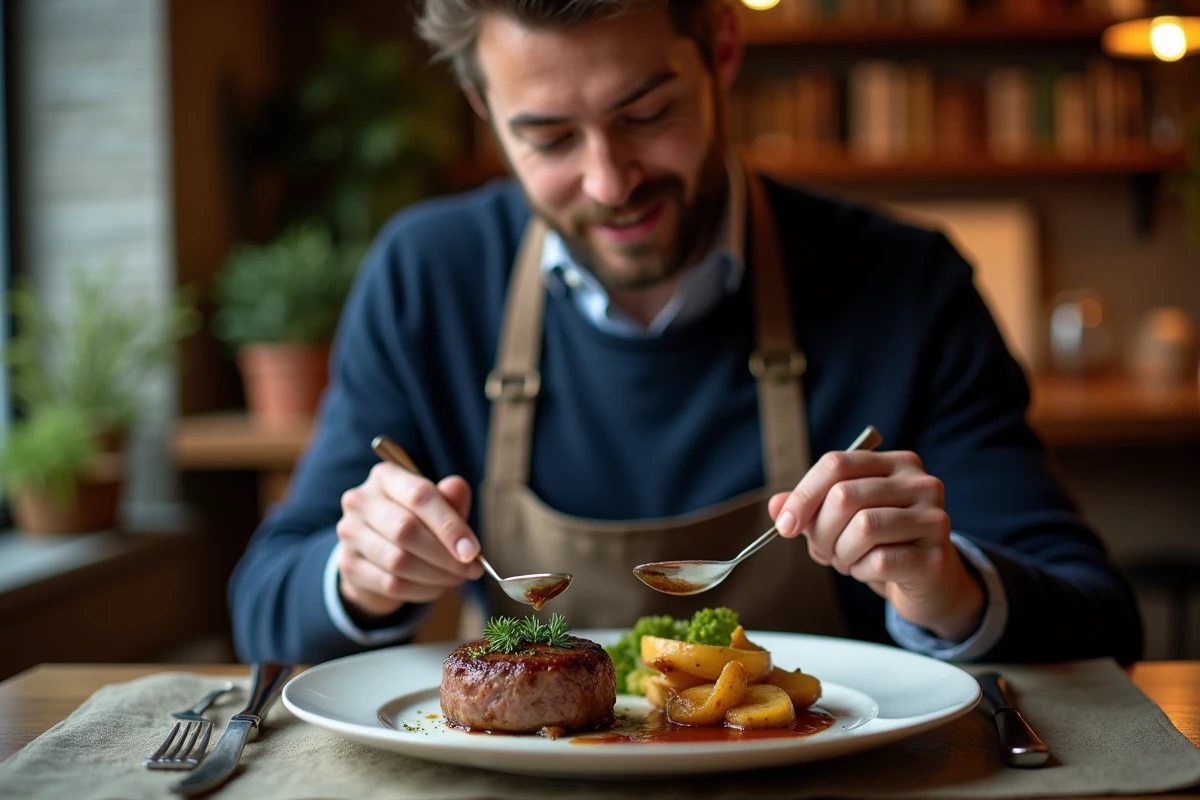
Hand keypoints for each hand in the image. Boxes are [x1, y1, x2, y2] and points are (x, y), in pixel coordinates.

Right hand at [336, 463, 483, 619]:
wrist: (375, 553)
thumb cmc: (414, 522)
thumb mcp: (436, 507)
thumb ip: (450, 499)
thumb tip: (458, 488)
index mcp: (386, 477)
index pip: (420, 496)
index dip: (450, 526)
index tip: (472, 551)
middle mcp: (361, 500)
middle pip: (406, 530)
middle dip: (445, 555)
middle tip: (470, 569)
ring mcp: (350, 533)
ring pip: (398, 561)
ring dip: (436, 576)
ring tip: (455, 578)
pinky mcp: (348, 566)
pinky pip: (391, 584)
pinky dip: (421, 590)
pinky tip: (435, 587)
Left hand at [768, 449, 984, 641]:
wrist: (928, 582)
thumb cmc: (880, 544)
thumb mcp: (840, 520)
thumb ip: (809, 508)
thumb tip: (776, 506)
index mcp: (896, 463)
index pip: (837, 463)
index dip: (803, 495)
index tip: (785, 526)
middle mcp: (920, 483)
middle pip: (845, 496)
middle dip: (820, 531)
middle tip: (823, 551)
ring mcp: (933, 518)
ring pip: (862, 528)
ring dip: (841, 553)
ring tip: (848, 560)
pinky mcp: (935, 556)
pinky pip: (878, 561)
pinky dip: (861, 571)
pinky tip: (868, 572)